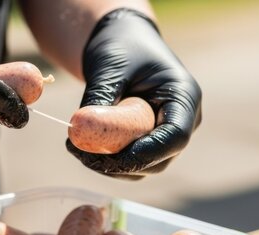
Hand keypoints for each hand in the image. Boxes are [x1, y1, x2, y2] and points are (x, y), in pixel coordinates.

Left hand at [67, 8, 201, 178]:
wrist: (121, 42)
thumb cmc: (120, 47)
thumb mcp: (108, 68)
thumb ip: (99, 98)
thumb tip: (79, 131)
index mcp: (183, 96)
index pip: (174, 137)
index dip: (144, 153)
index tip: (108, 157)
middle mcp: (183, 120)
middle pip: (159, 159)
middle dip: (120, 164)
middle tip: (81, 154)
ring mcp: (167, 134)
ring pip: (144, 168)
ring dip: (110, 167)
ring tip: (75, 149)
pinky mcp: (149, 142)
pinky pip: (132, 163)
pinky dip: (107, 162)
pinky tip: (81, 149)